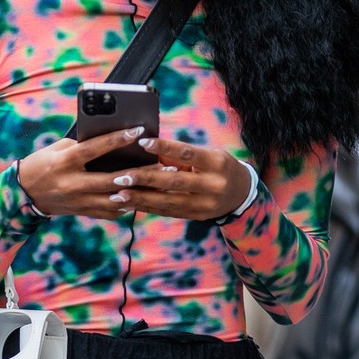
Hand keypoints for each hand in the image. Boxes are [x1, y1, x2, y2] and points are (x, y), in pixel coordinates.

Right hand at [17, 127, 154, 219]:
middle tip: (164, 167)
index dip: (117, 139)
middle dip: (140, 173)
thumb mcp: (58, 149)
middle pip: (111, 179)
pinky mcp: (82, 212)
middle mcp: (72, 183)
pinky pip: (109, 213)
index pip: (94, 148)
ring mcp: (77, 201)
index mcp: (65, 161)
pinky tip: (143, 199)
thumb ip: (83, 145)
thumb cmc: (43, 163)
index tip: (138, 130)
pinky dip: (126, 206)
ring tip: (161, 186)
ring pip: (114, 200)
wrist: (23, 194)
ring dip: (139, 193)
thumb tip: (113, 140)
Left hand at [103, 137, 251, 221]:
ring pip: (168, 202)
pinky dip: (148, 208)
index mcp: (216, 162)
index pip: (186, 153)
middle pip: (174, 182)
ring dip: (141, 198)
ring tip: (118, 195)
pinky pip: (168, 212)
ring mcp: (205, 204)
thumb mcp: (208, 155)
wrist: (241, 194)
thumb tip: (148, 150)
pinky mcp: (196, 216)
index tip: (142, 143)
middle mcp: (212, 185)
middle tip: (120, 177)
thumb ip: (181, 156)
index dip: (164, 148)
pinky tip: (130, 204)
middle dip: (145, 179)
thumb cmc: (218, 166)